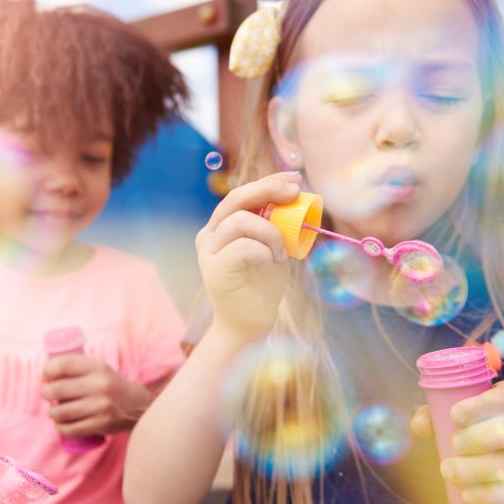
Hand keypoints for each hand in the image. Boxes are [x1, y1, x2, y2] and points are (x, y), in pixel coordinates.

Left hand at [42, 355, 152, 435]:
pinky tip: (61, 424)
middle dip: (46, 392)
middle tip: (47, 394)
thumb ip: (77, 369)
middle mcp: (100, 385)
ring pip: (61, 411)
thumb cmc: (111, 386)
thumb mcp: (100, 370)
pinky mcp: (101, 424)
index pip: (65, 364)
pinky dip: (60, 428)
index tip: (44, 376)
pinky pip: (70, 429)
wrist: (139, 407)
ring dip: (52, 412)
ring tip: (54, 411)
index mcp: (99, 368)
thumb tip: (44, 375)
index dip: (48, 370)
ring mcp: (100, 406)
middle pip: (58, 389)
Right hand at [196, 172, 301, 343]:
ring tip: (281, 253)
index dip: (268, 182)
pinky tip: (272, 264)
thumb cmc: (263, 285)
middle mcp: (209, 234)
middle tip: (294, 193)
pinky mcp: (214, 268)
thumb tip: (294, 193)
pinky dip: (265, 251)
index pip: (241, 194)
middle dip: (267, 190)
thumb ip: (275, 224)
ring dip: (271, 233)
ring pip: (242, 221)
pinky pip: (244, 246)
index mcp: (220, 226)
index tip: (295, 180)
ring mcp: (208, 251)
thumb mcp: (273, 247)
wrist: (249, 324)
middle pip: (235, 198)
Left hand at [410, 381, 503, 503]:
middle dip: (484, 437)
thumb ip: (436, 416)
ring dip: (482, 469)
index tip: (455, 416)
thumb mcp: (458, 418)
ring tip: (450, 471)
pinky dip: (495, 496)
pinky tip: (469, 495)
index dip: (482, 406)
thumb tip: (419, 424)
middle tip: (453, 445)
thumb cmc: (477, 432)